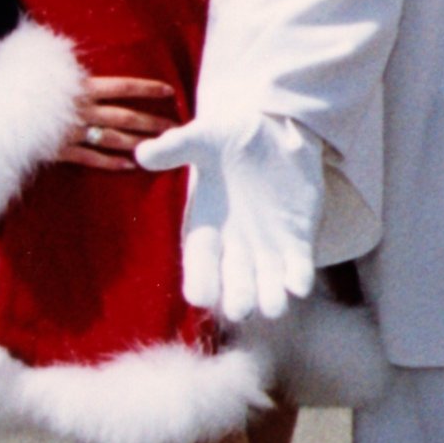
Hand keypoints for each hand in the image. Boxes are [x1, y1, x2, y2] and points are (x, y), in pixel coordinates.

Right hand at [58, 75, 178, 169]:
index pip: (123, 87)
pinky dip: (111, 162)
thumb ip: (74, 69)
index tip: (169, 91)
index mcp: (81, 88)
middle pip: (125, 117)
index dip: (148, 89)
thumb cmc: (23, 84)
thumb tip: (89, 63)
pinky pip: (90, 158)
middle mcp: (81, 110)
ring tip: (159, 147)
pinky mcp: (60, 150)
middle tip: (176, 127)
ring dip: (138, 143)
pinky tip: (131, 165)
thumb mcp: (51, 70)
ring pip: (113, 139)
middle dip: (153, 122)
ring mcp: (72, 132)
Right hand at [137, 112, 324, 320]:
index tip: (199, 298)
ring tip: (273, 307)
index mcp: (205, 228)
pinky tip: (300, 285)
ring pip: (267, 284)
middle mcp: (234, 247)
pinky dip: (299, 278)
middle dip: (237, 297)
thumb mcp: (205, 138)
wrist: (278, 132)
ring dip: (271, 297)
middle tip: (240, 310)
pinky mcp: (298, 242)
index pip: (198, 263)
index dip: (199, 280)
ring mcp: (267, 248)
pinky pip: (298, 268)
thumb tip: (144, 154)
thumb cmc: (233, 138)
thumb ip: (177, 147)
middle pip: (233, 282)